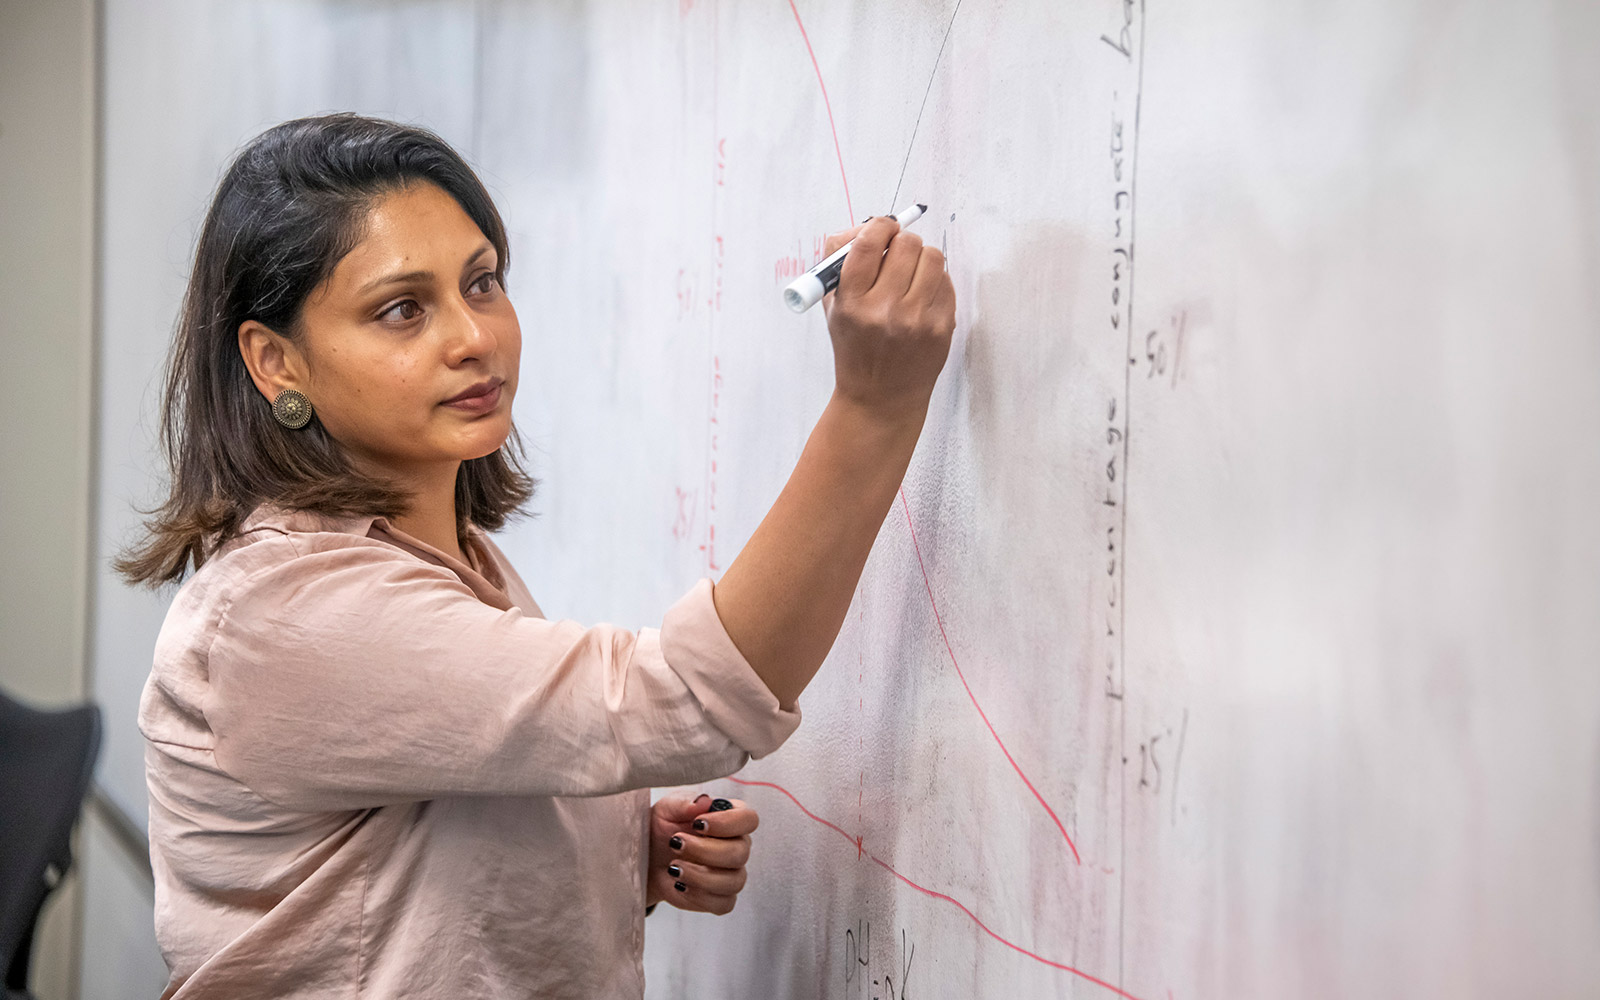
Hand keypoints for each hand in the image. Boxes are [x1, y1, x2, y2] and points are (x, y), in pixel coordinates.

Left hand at [646, 793, 758, 914]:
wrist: (649, 855)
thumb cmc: (663, 826)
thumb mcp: (668, 808)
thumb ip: (685, 802)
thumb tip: (703, 802)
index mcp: (731, 818)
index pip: (748, 819)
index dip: (727, 823)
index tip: (698, 824)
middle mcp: (737, 846)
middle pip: (740, 853)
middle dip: (704, 850)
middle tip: (675, 844)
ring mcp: (732, 873)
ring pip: (733, 881)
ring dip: (700, 877)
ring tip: (673, 868)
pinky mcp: (720, 897)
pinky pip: (723, 904)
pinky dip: (699, 897)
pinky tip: (680, 885)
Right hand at [821, 215, 955, 422]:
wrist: (880, 398)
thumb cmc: (855, 348)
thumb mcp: (834, 307)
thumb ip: (841, 260)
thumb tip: (868, 226)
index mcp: (852, 303)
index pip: (870, 242)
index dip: (879, 227)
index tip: (883, 229)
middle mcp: (884, 310)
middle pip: (906, 244)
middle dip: (902, 242)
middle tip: (897, 254)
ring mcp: (917, 320)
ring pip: (933, 257)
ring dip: (922, 259)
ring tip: (911, 275)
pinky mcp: (941, 327)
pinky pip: (946, 282)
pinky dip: (935, 282)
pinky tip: (922, 298)